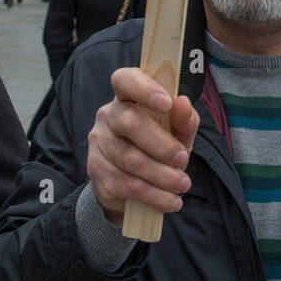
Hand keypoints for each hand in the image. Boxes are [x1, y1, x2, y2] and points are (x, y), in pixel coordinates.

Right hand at [86, 68, 199, 226]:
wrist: (131, 186)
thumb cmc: (158, 148)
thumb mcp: (177, 133)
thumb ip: (184, 119)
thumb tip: (183, 103)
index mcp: (127, 97)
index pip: (125, 80)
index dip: (144, 88)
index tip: (166, 103)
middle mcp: (107, 116)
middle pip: (128, 122)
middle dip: (161, 144)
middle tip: (183, 159)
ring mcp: (98, 143)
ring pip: (129, 158)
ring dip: (161, 175)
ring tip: (183, 184)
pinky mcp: (96, 171)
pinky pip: (125, 184)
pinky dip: (153, 195)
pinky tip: (171, 201)